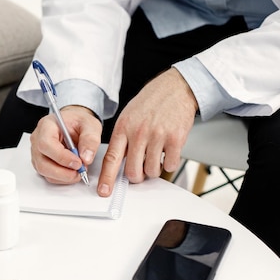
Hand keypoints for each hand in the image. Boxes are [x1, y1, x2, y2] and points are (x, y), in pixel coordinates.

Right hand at [30, 105, 101, 183]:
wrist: (73, 124)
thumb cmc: (78, 122)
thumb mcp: (90, 125)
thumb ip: (90, 140)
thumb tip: (86, 157)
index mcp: (47, 125)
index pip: (46, 144)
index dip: (61, 157)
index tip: (78, 162)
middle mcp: (38, 139)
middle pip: (42, 162)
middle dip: (63, 172)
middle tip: (80, 171)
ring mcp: (37, 152)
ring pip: (44, 171)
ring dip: (63, 176)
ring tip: (78, 171)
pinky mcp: (41, 162)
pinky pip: (48, 175)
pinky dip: (62, 178)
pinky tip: (72, 172)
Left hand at [97, 68, 197, 196]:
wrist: (175, 87)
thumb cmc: (151, 102)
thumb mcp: (128, 116)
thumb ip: (122, 139)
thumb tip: (118, 164)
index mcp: (123, 128)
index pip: (111, 158)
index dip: (107, 178)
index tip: (104, 191)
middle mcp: (138, 133)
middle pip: (133, 171)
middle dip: (137, 176)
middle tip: (141, 170)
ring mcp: (157, 136)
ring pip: (152, 171)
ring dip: (154, 169)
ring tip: (156, 155)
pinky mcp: (175, 138)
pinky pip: (170, 165)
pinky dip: (169, 163)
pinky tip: (168, 151)